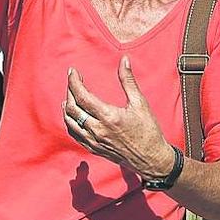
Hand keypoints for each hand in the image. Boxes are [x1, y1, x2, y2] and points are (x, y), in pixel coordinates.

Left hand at [63, 57, 175, 180]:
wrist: (152, 159)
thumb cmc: (148, 131)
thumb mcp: (140, 103)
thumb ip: (128, 81)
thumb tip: (124, 60)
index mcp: (108, 116)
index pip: (82, 96)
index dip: (73, 82)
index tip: (72, 71)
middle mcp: (97, 130)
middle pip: (72, 108)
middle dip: (69, 91)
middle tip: (73, 81)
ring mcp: (94, 141)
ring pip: (70, 123)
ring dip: (67, 108)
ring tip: (69, 96)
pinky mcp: (95, 149)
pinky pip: (75, 135)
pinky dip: (70, 123)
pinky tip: (73, 116)